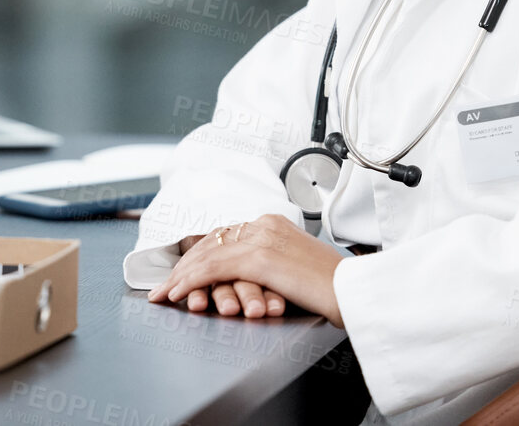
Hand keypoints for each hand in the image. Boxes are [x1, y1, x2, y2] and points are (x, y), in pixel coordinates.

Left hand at [147, 214, 346, 327]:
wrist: (354, 292)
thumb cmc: (333, 288)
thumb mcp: (297, 268)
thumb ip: (273, 265)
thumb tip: (252, 280)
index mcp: (274, 223)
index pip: (226, 234)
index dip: (201, 253)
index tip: (185, 270)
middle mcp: (264, 224)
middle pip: (212, 241)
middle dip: (185, 264)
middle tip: (166, 283)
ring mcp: (260, 239)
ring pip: (207, 254)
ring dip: (180, 275)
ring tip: (164, 293)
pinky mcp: (258, 258)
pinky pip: (212, 268)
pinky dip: (189, 281)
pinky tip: (176, 294)